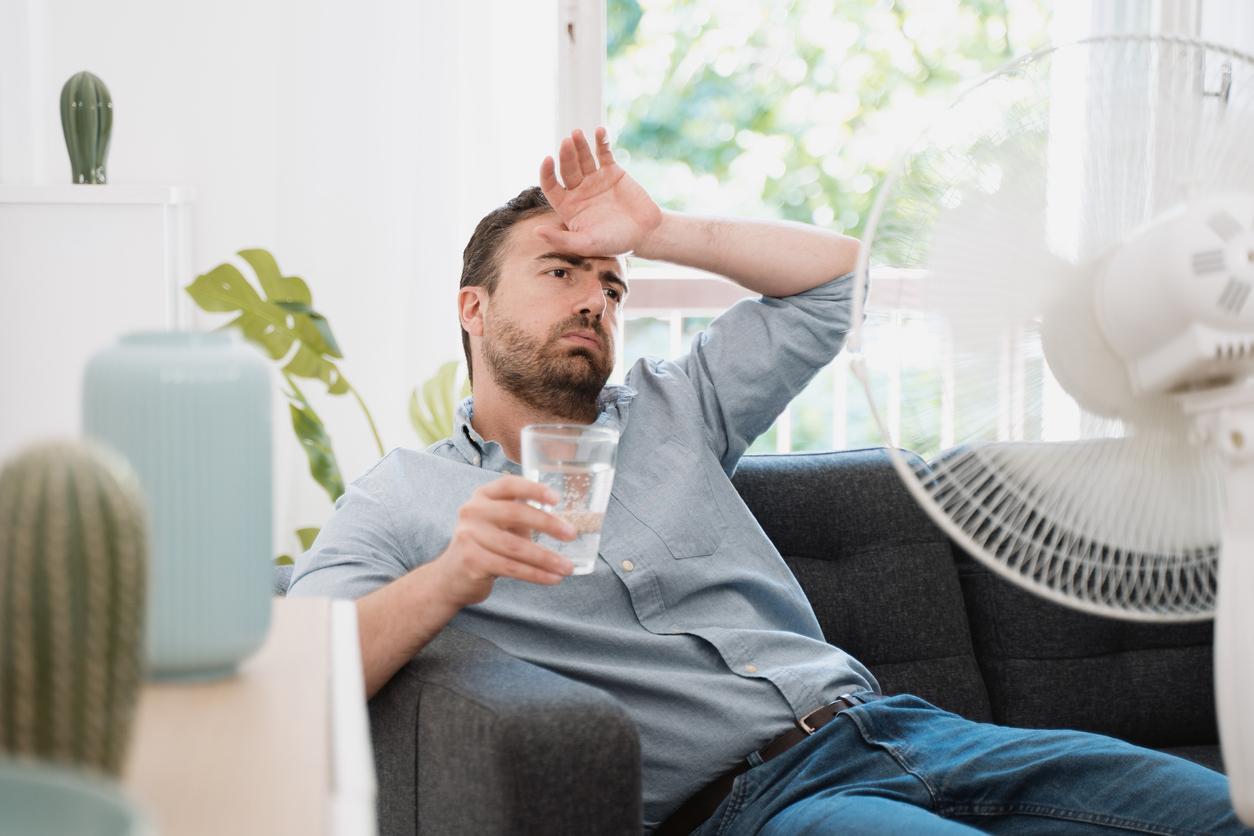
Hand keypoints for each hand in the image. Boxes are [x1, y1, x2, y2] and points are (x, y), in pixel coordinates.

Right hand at [432, 475, 577, 607]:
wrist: (451, 576)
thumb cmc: (486, 545)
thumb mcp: (500, 523)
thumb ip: (523, 515)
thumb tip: (567, 523)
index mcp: (483, 496)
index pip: (509, 485)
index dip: (534, 489)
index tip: (557, 498)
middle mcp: (472, 511)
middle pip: (515, 513)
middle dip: (547, 523)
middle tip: (571, 534)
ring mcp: (469, 536)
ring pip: (515, 547)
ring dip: (546, 558)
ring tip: (567, 567)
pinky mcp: (472, 561)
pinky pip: (510, 568)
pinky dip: (535, 574)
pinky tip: (552, 578)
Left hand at [537, 127, 662, 256]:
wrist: (645, 233)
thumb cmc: (614, 242)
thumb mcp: (586, 244)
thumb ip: (562, 240)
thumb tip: (536, 231)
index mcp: (568, 206)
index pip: (551, 186)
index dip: (547, 173)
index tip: (547, 160)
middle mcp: (578, 190)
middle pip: (568, 169)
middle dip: (566, 155)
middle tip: (566, 143)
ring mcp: (595, 178)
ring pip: (583, 158)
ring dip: (580, 145)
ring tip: (576, 133)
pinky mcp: (612, 171)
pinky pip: (604, 153)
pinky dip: (602, 142)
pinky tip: (599, 131)